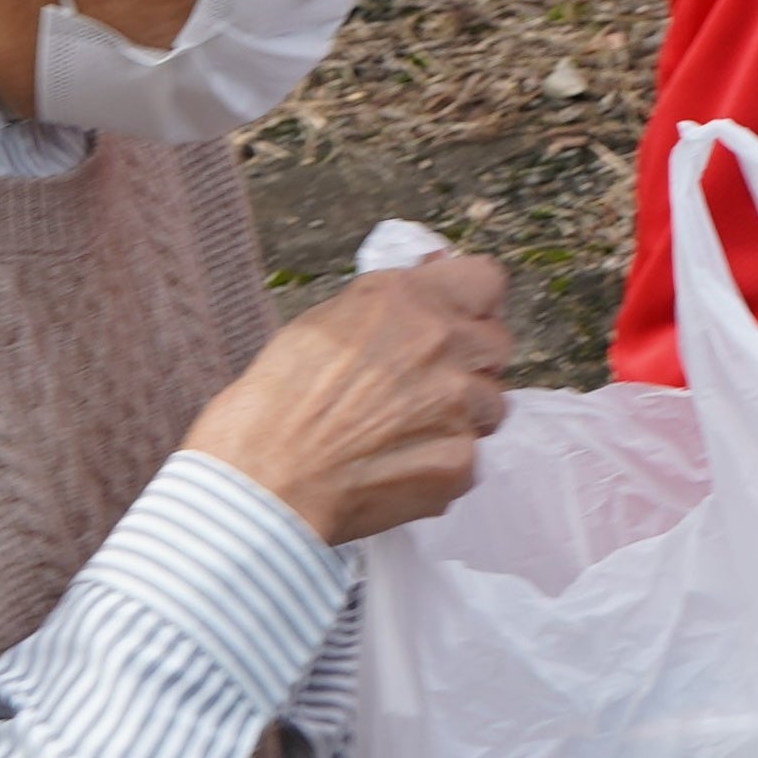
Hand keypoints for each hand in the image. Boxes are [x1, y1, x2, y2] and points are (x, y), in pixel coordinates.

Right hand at [189, 253, 512, 544]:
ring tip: (402, 431)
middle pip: (496, 344)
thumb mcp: (324, 322)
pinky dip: (440, 463)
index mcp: (410, 302)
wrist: (261, 481)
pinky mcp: (460, 463)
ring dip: (460, 415)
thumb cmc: (274, 401)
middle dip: (468, 361)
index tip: (458, 318)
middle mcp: (444, 346)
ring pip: (490, 405)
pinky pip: (469, 457)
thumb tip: (432, 275)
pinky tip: (394, 467)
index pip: (487, 281)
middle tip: (422, 384)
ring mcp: (459, 407)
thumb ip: (390, 301)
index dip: (473, 301)